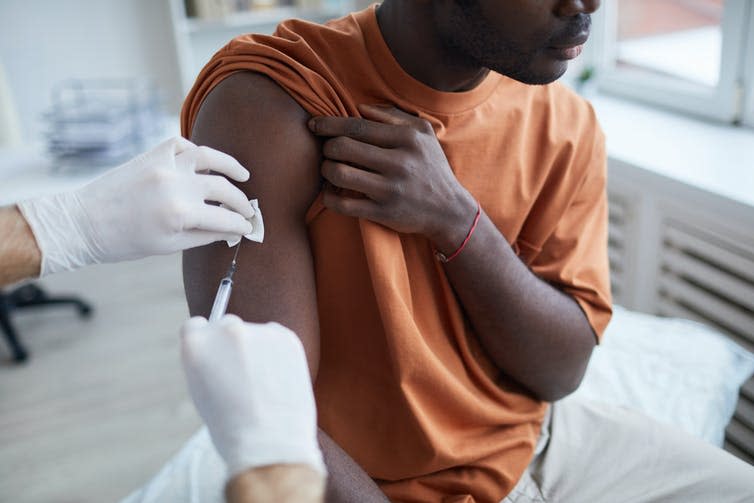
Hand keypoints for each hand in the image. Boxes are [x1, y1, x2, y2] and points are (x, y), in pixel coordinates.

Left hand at [18, 137, 254, 274]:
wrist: (84, 222)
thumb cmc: (124, 241)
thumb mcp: (169, 246)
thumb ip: (205, 236)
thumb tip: (230, 232)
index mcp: (180, 213)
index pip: (225, 218)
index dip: (242, 225)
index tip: (250, 228)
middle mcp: (176, 184)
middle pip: (223, 189)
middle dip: (241, 202)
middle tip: (249, 211)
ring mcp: (164, 165)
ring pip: (209, 157)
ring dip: (230, 166)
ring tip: (243, 176)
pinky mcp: (152, 154)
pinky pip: (182, 145)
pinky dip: (196, 153)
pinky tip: (205, 164)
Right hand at [180, 315, 324, 478]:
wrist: (269, 442)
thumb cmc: (231, 427)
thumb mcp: (202, 391)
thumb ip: (208, 362)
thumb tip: (221, 349)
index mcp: (195, 344)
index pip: (196, 326)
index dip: (206, 342)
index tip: (215, 354)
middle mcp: (225, 331)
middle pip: (227, 326)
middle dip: (233, 345)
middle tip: (243, 375)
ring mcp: (257, 331)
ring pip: (256, 334)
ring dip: (259, 350)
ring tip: (264, 385)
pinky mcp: (286, 336)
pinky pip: (279, 339)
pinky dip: (279, 353)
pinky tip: (279, 379)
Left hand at [308, 104, 476, 253]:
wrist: (449, 210)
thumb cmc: (431, 167)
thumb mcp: (423, 134)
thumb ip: (393, 116)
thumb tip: (359, 108)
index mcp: (406, 139)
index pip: (356, 126)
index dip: (329, 124)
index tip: (314, 125)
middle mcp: (398, 163)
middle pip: (342, 147)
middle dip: (326, 147)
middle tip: (326, 150)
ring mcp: (390, 189)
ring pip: (339, 174)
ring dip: (325, 170)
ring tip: (328, 169)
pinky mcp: (383, 213)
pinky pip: (343, 205)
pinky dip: (328, 198)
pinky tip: (330, 193)